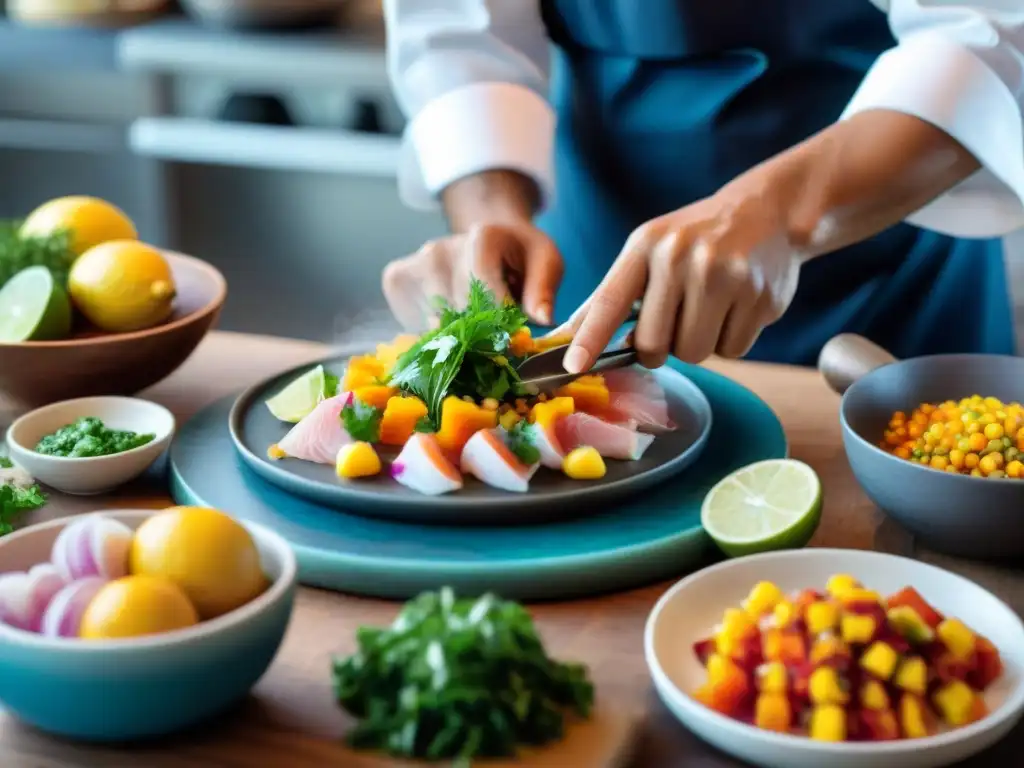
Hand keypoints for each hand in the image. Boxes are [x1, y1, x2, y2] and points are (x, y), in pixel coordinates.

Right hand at [382, 220, 563, 330]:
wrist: (488, 237)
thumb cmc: (519, 254)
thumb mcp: (545, 262)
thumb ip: (543, 289)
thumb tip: (542, 319)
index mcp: (482, 237)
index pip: (484, 291)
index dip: (498, 319)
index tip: (511, 332)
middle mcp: (439, 248)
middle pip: (457, 312)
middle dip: (479, 331)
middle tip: (494, 332)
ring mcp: (415, 264)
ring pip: (434, 323)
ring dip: (456, 333)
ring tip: (473, 321)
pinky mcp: (396, 279)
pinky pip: (413, 323)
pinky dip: (432, 332)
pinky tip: (451, 318)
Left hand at [558, 191, 802, 372]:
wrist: (768, 211)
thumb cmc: (694, 240)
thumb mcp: (649, 250)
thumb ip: (612, 295)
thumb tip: (567, 337)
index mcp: (646, 244)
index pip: (609, 300)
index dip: (589, 338)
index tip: (572, 365)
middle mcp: (682, 256)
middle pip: (654, 343)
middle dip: (659, 348)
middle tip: (673, 323)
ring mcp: (725, 275)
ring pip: (694, 353)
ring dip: (697, 344)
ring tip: (708, 309)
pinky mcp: (760, 296)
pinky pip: (732, 351)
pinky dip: (729, 340)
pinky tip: (736, 307)